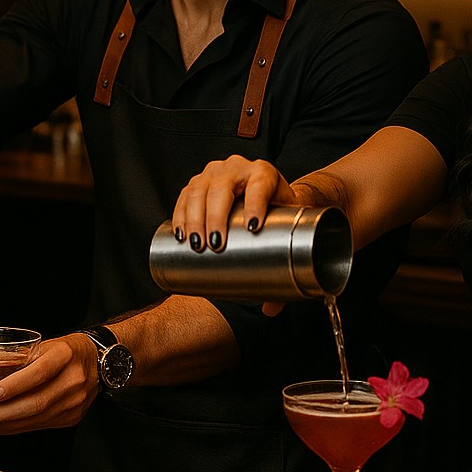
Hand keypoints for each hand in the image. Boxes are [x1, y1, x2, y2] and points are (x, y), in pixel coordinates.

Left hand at [0, 336, 99, 434]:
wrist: (97, 363)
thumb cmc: (65, 352)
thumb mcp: (43, 346)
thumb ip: (20, 359)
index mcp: (65, 355)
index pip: (40, 372)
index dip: (15, 385)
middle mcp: (73, 379)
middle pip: (36, 402)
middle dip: (2, 415)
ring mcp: (75, 401)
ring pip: (37, 418)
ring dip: (6, 425)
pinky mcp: (72, 417)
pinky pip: (40, 425)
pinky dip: (17, 427)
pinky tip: (1, 427)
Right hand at [171, 155, 295, 253]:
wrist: (264, 198)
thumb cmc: (278, 213)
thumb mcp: (289, 223)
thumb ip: (290, 256)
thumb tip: (275, 304)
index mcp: (265, 172)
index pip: (261, 183)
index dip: (257, 203)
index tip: (253, 227)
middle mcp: (238, 167)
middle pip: (223, 187)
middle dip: (217, 217)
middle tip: (216, 246)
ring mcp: (215, 173)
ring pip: (199, 190)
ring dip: (194, 218)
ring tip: (197, 245)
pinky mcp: (198, 183)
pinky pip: (184, 196)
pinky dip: (180, 214)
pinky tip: (181, 234)